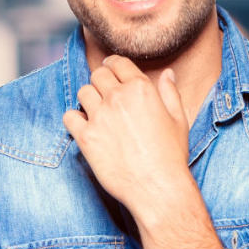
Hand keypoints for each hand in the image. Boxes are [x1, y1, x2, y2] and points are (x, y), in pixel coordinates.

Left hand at [62, 56, 191, 213]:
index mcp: (141, 89)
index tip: (111, 69)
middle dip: (101, 80)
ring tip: (97, 110)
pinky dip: (75, 119)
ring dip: (89, 98)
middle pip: (97, 75)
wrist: (157, 186)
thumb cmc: (171, 154)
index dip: (113, 64)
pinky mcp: (85, 137)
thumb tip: (167, 73)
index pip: (118, 63)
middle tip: (105, 92)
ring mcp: (99, 117)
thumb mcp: (178, 118)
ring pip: (82, 92)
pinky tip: (85, 126)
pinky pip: (69, 116)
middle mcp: (118, 98)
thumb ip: (170, 92)